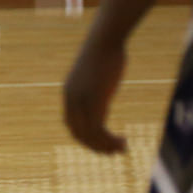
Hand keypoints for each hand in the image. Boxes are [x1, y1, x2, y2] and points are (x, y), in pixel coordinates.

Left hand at [62, 34, 128, 153]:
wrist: (105, 40)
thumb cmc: (105, 53)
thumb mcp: (96, 75)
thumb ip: (96, 88)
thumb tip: (103, 93)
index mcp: (69, 94)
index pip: (71, 125)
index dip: (85, 139)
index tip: (102, 145)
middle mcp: (71, 99)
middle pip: (78, 133)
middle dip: (96, 147)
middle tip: (113, 153)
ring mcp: (81, 100)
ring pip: (90, 135)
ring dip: (106, 146)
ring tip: (123, 149)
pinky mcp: (94, 100)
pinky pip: (99, 129)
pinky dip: (110, 140)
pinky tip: (124, 140)